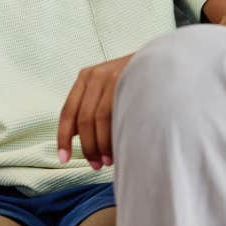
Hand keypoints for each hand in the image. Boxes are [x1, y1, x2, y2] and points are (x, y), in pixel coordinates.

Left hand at [57, 54, 133, 169]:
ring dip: (100, 145)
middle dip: (87, 146)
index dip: (63, 138)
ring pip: (96, 119)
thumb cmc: (133, 79)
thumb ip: (91, 106)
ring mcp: (110, 77)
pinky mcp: (125, 80)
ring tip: (107, 161)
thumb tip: (74, 136)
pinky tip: (117, 148)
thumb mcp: (108, 86)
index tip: (63, 158)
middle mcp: (95, 75)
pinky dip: (111, 136)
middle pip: (82, 119)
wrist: (162, 60)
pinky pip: (112, 114)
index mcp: (85, 77)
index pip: (68, 111)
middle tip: (95, 164)